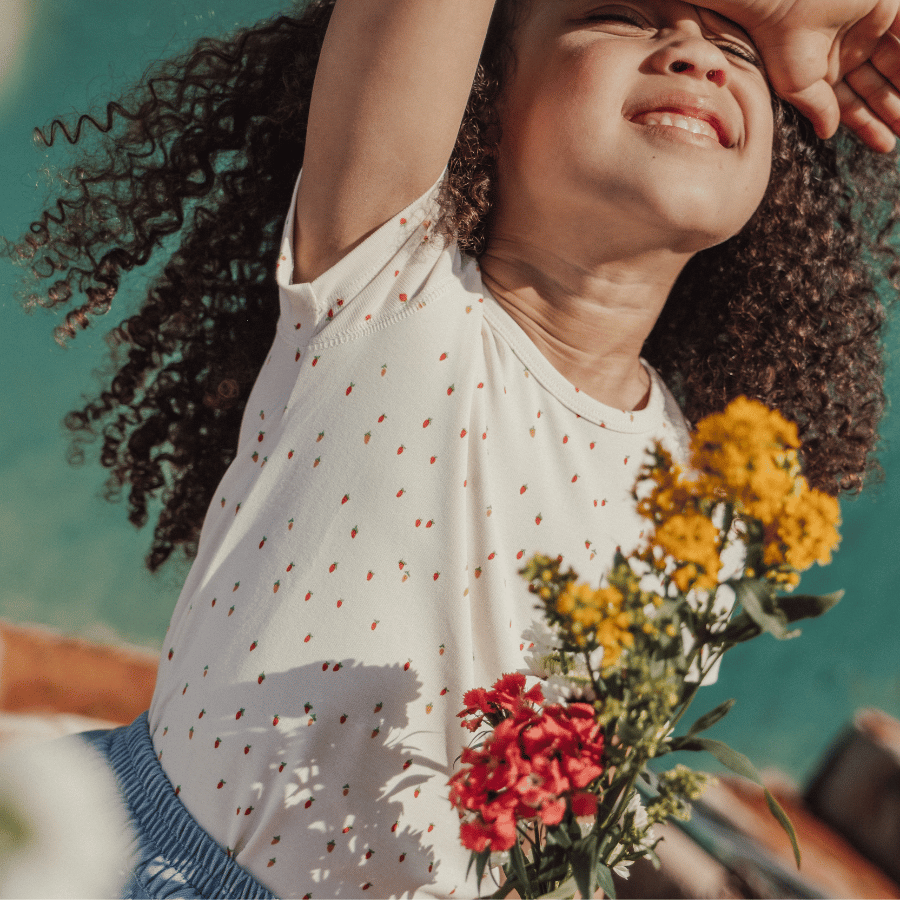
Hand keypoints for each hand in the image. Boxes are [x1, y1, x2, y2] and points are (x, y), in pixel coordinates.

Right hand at [697, 0, 899, 150]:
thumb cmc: (783, 41)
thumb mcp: (797, 85)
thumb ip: (818, 107)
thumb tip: (827, 132)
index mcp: (827, 70)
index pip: (853, 102)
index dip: (870, 125)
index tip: (886, 146)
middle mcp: (850, 49)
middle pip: (879, 85)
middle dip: (894, 110)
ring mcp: (871, 26)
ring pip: (898, 62)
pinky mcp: (886, 3)